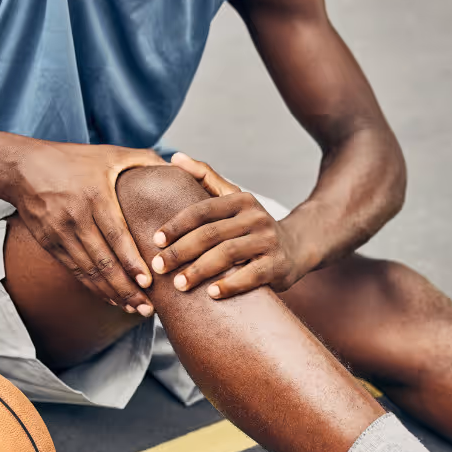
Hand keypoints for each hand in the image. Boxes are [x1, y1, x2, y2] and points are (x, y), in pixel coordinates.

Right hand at [8, 141, 165, 314]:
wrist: (22, 167)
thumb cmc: (73, 159)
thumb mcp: (109, 153)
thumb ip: (144, 160)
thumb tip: (176, 167)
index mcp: (95, 195)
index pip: (116, 235)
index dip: (132, 261)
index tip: (148, 281)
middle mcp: (76, 217)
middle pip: (103, 260)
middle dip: (126, 288)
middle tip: (148, 307)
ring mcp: (60, 233)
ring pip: (89, 271)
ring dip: (112, 293)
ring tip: (135, 308)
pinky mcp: (50, 244)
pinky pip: (75, 271)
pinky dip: (94, 287)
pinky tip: (111, 298)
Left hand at [149, 153, 307, 298]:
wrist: (296, 247)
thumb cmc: (252, 226)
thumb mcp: (232, 198)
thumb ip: (204, 177)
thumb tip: (174, 157)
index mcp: (240, 199)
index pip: (202, 210)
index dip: (176, 225)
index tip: (155, 241)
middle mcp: (256, 216)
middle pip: (211, 234)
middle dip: (181, 252)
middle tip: (159, 267)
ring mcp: (268, 240)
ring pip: (228, 254)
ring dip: (199, 270)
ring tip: (179, 284)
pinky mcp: (277, 265)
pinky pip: (251, 276)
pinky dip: (230, 284)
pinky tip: (211, 294)